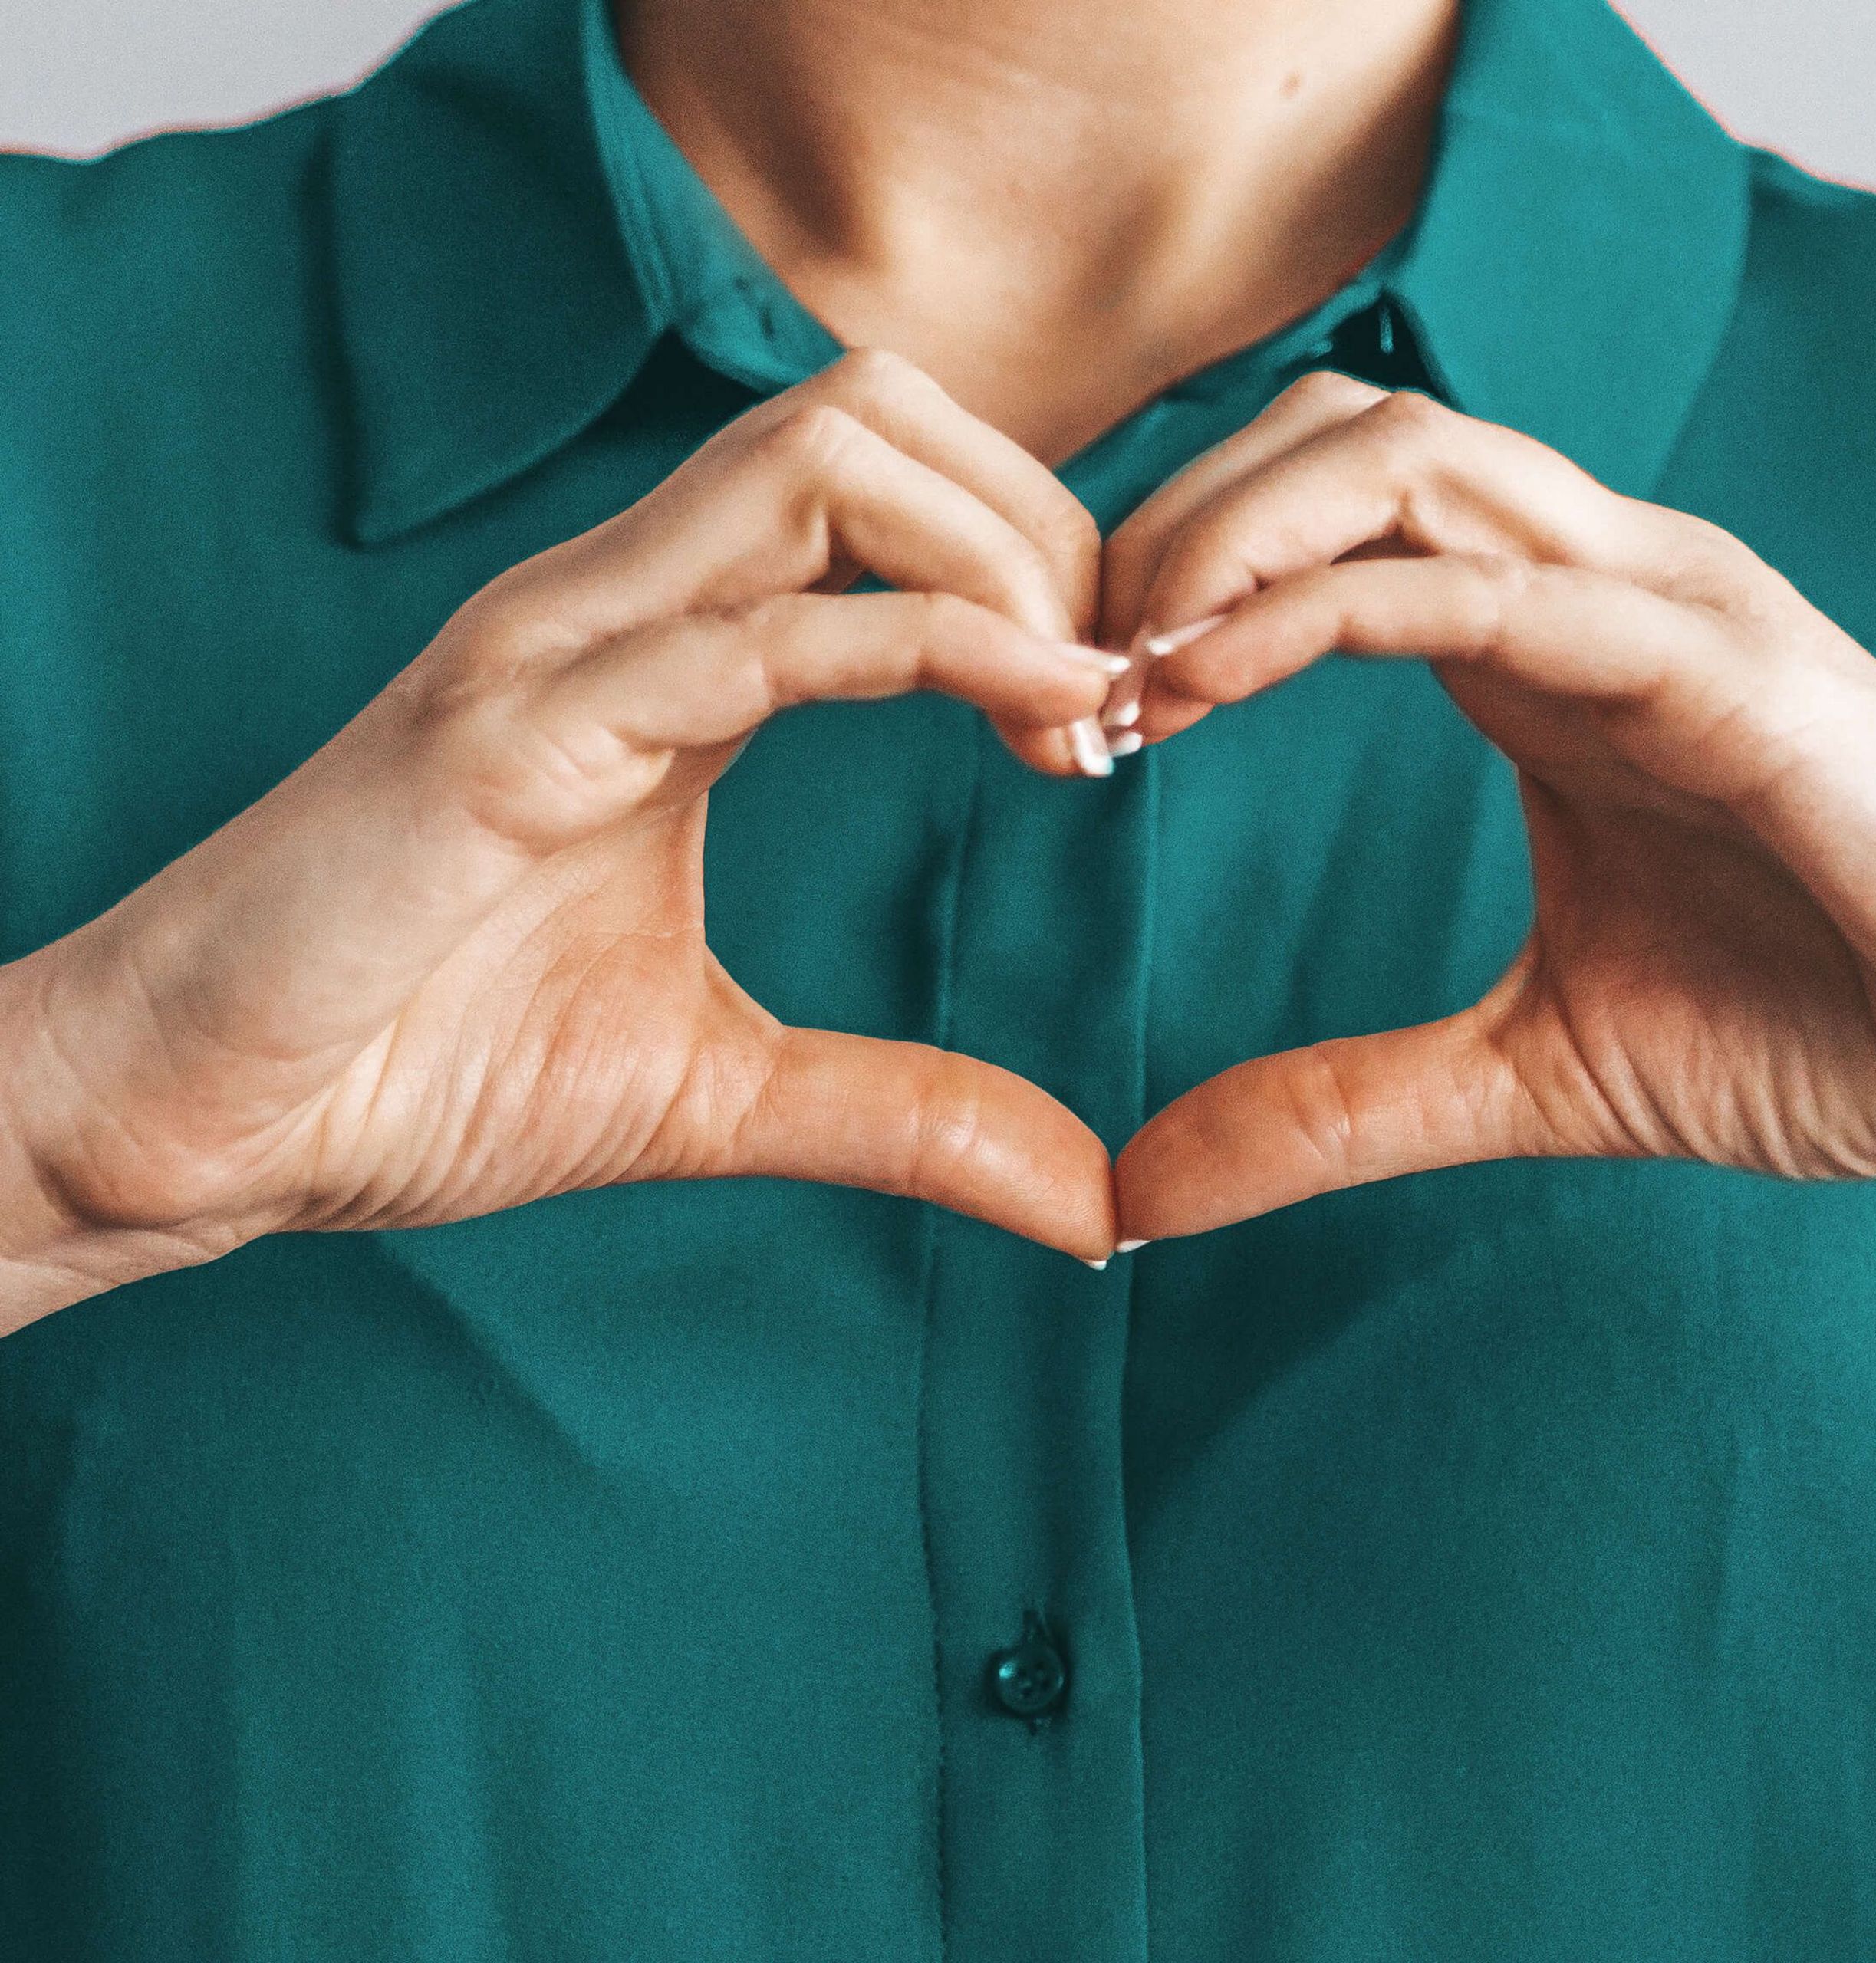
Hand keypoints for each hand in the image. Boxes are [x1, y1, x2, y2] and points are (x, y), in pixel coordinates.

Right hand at [1, 350, 1126, 1321]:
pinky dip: (926, 652)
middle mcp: (613, 608)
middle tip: (1122, 693)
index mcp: (662, 653)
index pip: (886, 489)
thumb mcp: (716, 1092)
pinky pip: (749, 633)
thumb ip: (905, 1115)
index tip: (1116, 721)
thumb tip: (1087, 1202)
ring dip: (1003, 561)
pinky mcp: (507, 736)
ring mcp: (556, 650)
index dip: (1037, 571)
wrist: (202, 1121)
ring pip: (823, 458)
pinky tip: (1040, 725)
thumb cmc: (418, 1071)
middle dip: (1045, 525)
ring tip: (1086, 710)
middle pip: (877, 412)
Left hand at [1106, 373, 1875, 1260]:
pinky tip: (1211, 676)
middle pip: (1332, 439)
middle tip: (1063, 668)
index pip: (1317, 529)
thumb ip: (1333, 1112)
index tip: (1075, 722)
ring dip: (1225, 534)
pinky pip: (1498, 577)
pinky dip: (1331, 602)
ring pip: (1402, 455)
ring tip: (1122, 657)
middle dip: (1168, 527)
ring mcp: (1662, 604)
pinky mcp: (1728, 662)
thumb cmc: (1825, 1030)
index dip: (1168, 594)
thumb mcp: (1525, 1075)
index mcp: (1539, 653)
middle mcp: (1592, 589)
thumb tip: (1136, 1190)